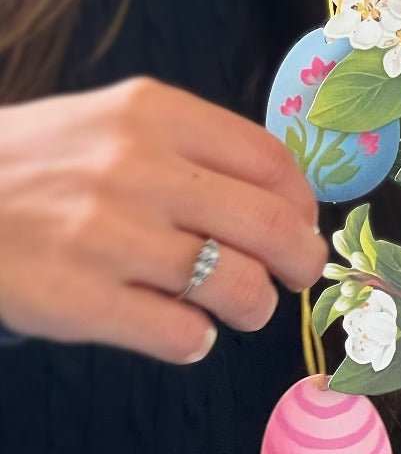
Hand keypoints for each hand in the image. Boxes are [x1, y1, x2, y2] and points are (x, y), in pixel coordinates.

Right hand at [0, 76, 327, 363]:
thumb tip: (290, 204)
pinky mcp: (79, 299)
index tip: (299, 227)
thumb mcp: (114, 123)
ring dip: (252, 307)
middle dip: (300, 262)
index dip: (303, 206)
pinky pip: (184, 335)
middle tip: (293, 276)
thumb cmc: (45, 166)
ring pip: (238, 288)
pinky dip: (196, 340)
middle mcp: (135, 167)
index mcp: (153, 112)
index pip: (273, 163)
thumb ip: (196, 150)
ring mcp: (106, 235)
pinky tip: (176, 327)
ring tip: (234, 307)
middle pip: (273, 227)